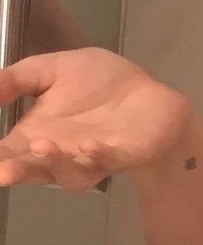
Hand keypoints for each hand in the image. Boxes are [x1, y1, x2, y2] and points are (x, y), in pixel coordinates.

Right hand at [0, 48, 190, 192]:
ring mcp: (94, 159)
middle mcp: (62, 153)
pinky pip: (111, 161)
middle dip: (18, 171)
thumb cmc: (98, 84)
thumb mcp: (51, 70)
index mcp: (38, 134)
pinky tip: (87, 147)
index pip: (9, 152)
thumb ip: (18, 80)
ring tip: (40, 146)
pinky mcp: (126, 155)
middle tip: (1, 171)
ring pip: (72, 174)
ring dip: (55, 162)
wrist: (147, 92)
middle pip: (35, 170)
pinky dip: (99, 157)